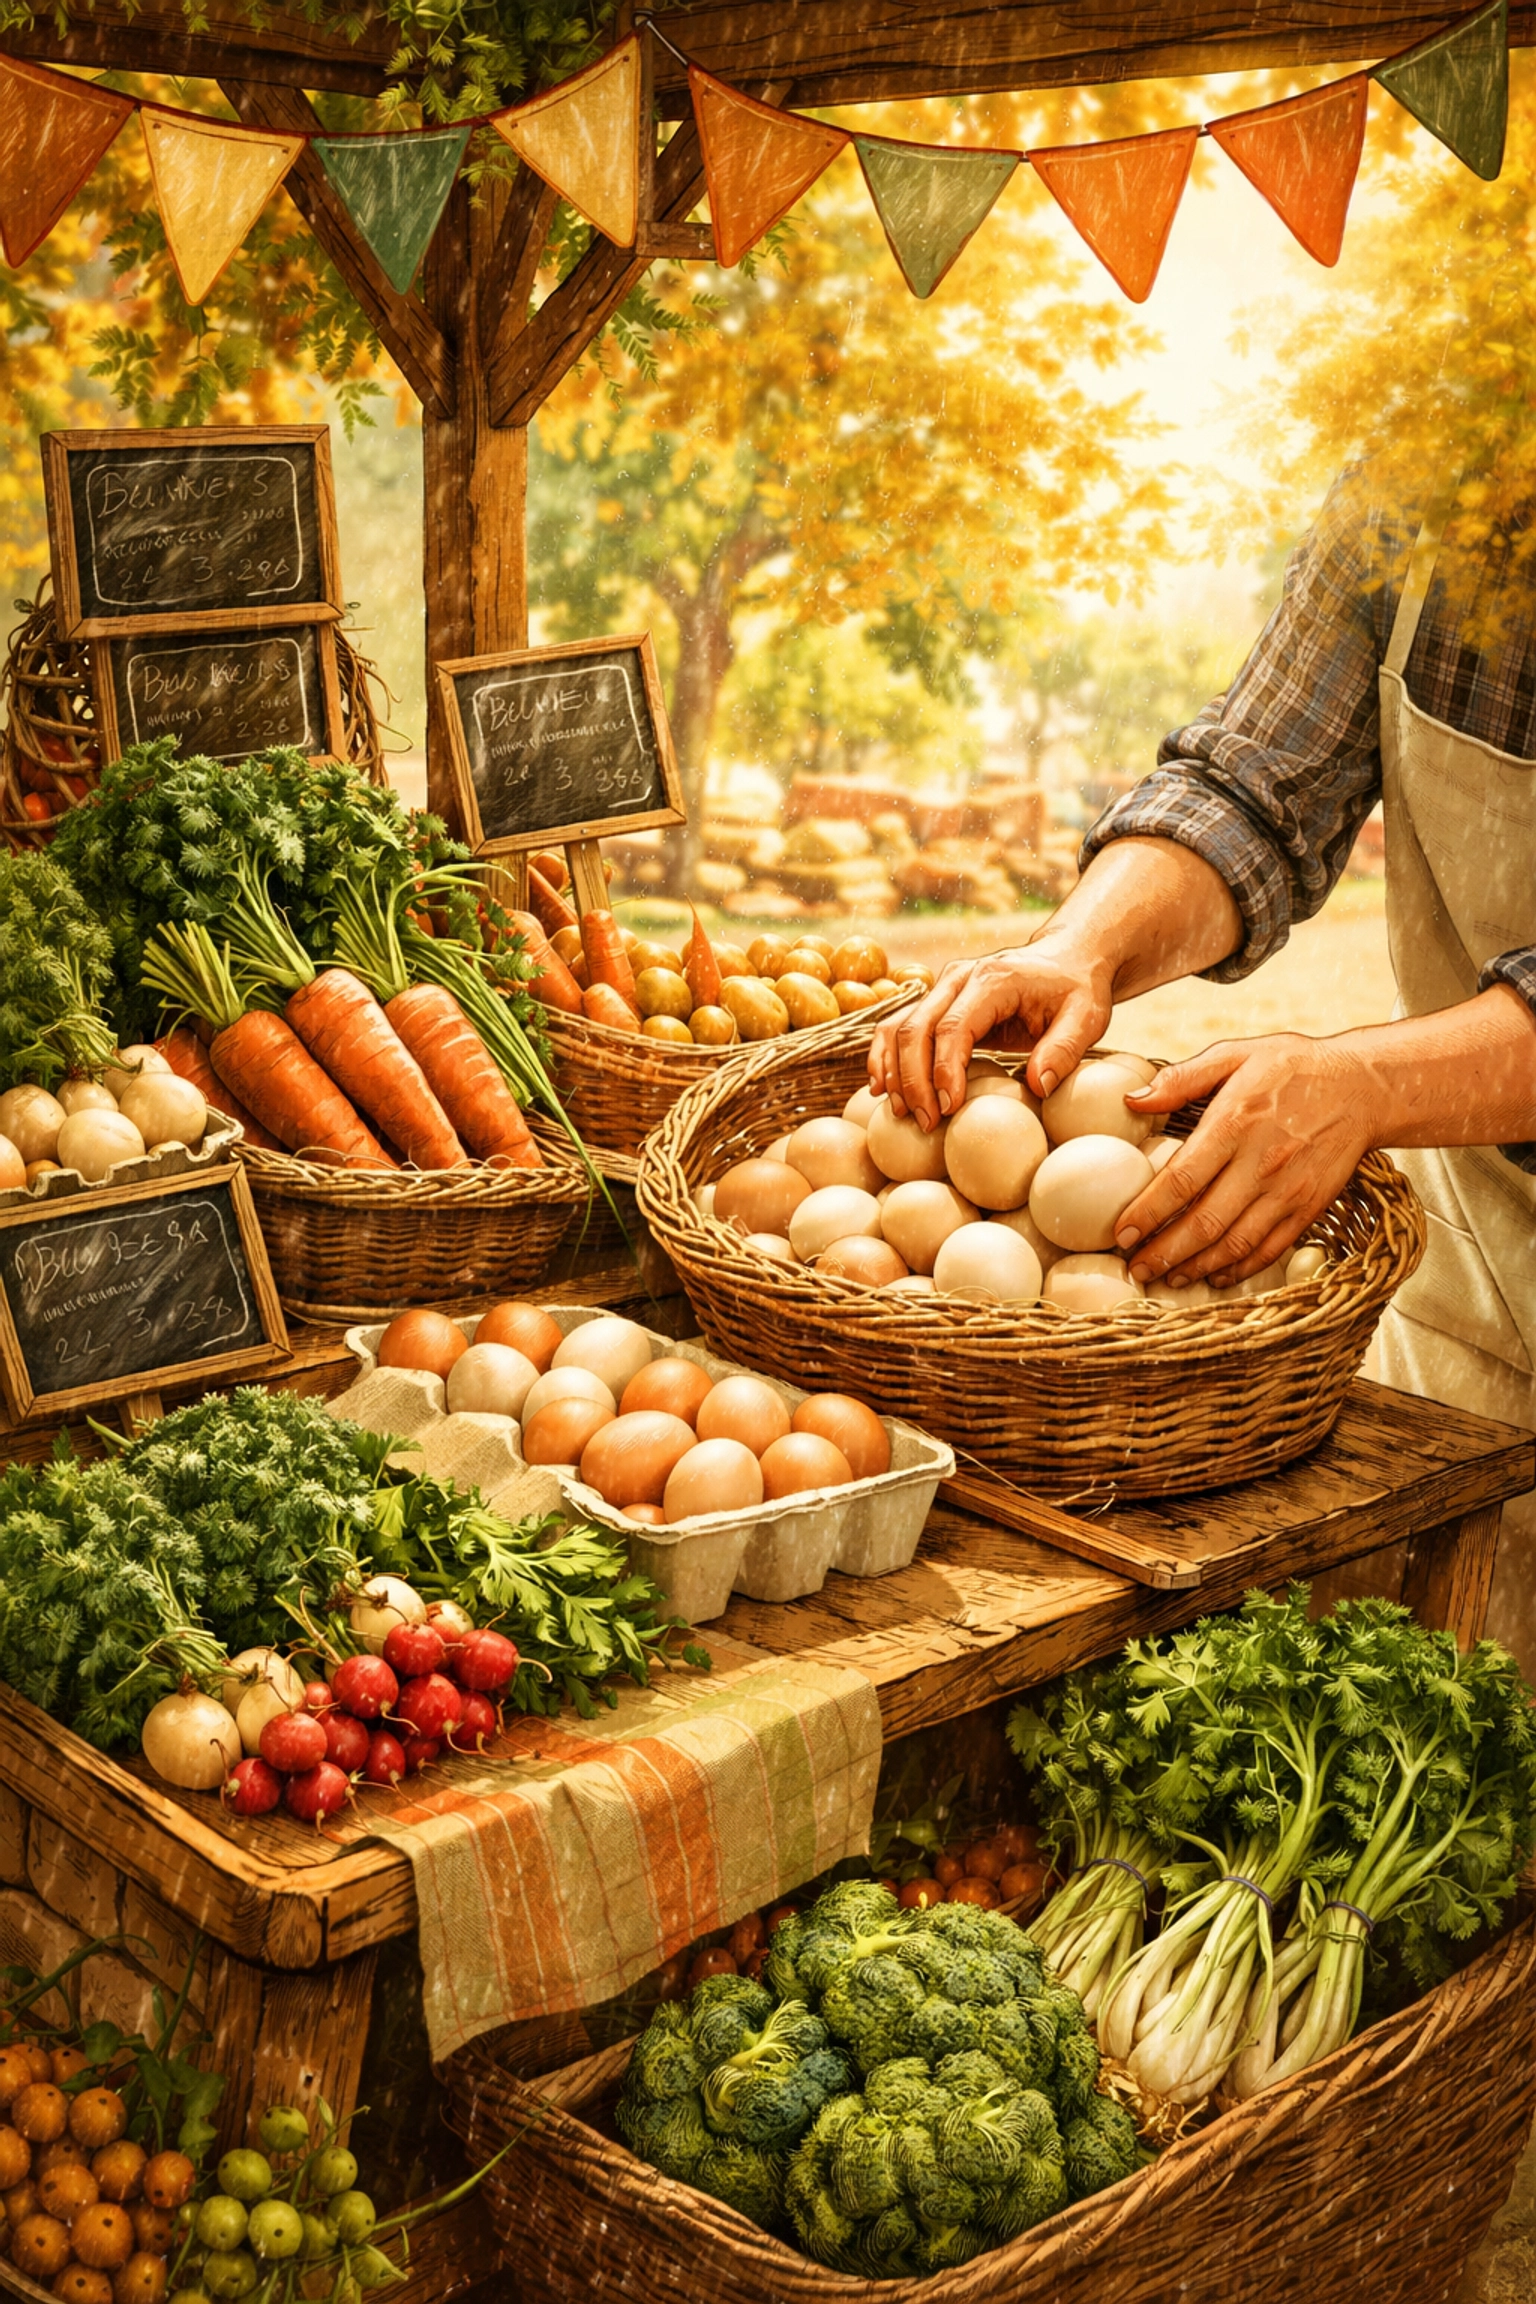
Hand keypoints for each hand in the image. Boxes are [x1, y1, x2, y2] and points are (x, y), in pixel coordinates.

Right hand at [869, 934, 1113, 1130]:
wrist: (1067, 958)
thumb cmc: (1077, 989)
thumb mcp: (1087, 1017)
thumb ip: (1064, 1050)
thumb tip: (1037, 1087)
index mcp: (993, 980)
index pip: (953, 1027)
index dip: (944, 1071)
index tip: (948, 1109)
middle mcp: (958, 978)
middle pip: (915, 1028)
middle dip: (913, 1080)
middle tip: (925, 1123)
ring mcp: (942, 987)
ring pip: (897, 1027)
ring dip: (893, 1072)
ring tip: (903, 1114)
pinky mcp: (936, 1001)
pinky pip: (897, 1026)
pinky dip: (885, 1057)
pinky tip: (883, 1089)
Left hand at [1114, 1033, 1382, 1285]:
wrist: (1363, 1087)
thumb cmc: (1292, 1067)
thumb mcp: (1235, 1055)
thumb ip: (1182, 1078)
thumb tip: (1132, 1101)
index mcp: (1235, 1124)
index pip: (1182, 1179)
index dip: (1148, 1211)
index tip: (1120, 1233)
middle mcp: (1261, 1163)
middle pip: (1204, 1222)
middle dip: (1163, 1252)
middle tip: (1134, 1268)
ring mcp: (1288, 1191)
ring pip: (1234, 1244)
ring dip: (1195, 1267)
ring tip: (1164, 1278)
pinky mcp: (1308, 1208)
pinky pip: (1268, 1249)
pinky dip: (1238, 1269)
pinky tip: (1212, 1276)